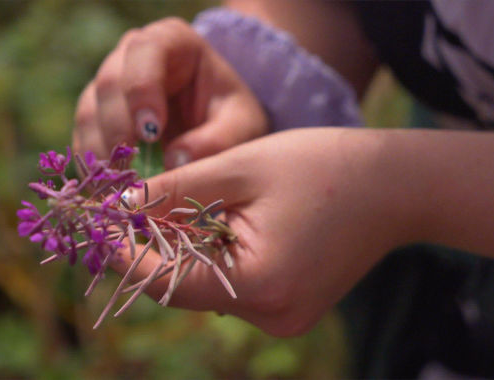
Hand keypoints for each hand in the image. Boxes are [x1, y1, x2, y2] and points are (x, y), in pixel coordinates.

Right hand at [73, 17, 267, 168]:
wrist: (219, 125)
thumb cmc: (231, 116)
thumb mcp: (241, 126)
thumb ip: (218, 140)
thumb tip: (176, 161)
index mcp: (171, 41)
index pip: (145, 52)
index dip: (141, 90)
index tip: (151, 133)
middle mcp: (131, 56)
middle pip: (109, 82)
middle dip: (117, 128)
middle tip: (131, 169)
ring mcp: (109, 85)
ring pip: (88, 111)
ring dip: (101, 151)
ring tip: (121, 185)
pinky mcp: (96, 117)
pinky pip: (83, 138)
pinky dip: (94, 165)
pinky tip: (110, 188)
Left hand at [112, 128, 408, 336]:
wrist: (396, 185)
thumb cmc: (321, 165)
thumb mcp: (238, 167)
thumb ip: (174, 191)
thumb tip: (119, 204)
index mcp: (259, 284)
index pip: (166, 281)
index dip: (126, 252)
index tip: (97, 224)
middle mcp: (271, 315)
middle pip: (185, 287)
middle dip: (154, 247)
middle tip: (128, 209)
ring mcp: (284, 318)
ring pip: (208, 287)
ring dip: (186, 251)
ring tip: (177, 208)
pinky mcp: (292, 310)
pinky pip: (234, 287)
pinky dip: (216, 258)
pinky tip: (221, 223)